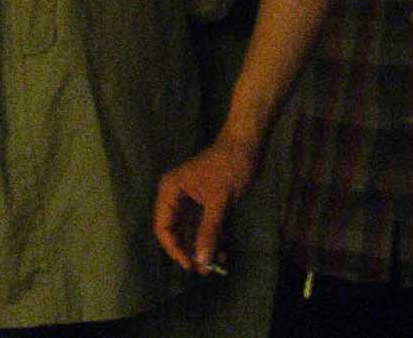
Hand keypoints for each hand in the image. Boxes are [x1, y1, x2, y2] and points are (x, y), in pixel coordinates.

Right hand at [153, 134, 260, 272]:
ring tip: (219, 261)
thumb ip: (208, 231)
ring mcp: (191, 199)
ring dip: (204, 246)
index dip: (175, 249)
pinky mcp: (206, 201)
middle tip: (207, 269)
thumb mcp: (219, 201)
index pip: (163, 227)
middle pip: (177, 232)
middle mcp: (176, 196)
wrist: (249, 143)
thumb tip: (202, 261)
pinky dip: (213, 236)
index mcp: (171, 190)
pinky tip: (224, 247)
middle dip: (191, 250)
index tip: (190, 265)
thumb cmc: (229, 166)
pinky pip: (204, 224)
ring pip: (192, 231)